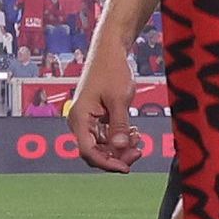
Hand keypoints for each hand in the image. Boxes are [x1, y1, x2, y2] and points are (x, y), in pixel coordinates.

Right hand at [67, 45, 144, 170]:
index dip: (107, 162)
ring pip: (102, 145)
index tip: (126, 167)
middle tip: (138, 151)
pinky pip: (105, 135)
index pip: (88, 151)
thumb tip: (120, 147)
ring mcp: (87, 120)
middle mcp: (79, 122)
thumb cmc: (111, 70)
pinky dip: (120, 137)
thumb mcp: (119, 99)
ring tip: (137, 138)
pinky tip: (133, 131)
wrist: (109, 51)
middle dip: (116, 155)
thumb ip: (119, 125)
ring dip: (120, 147)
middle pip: (95, 151)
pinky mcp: (95, 116)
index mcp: (79, 118)